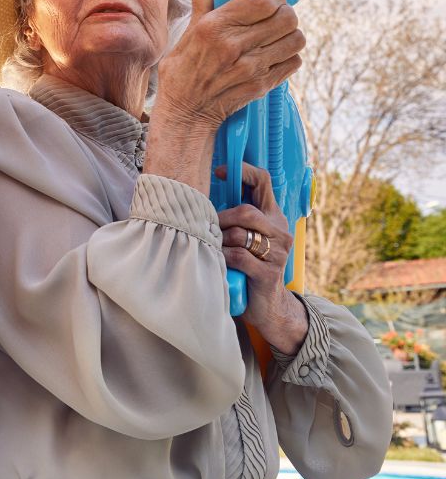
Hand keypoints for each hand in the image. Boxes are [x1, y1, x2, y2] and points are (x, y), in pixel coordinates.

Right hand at [154, 0, 303, 135]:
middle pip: (287, 18)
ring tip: (276, 36)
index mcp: (214, 28)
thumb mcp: (186, 33)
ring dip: (289, 35)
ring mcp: (251, 68)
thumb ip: (204, 2)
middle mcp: (234, 46)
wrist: (185, 114)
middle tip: (275, 16)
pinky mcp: (262, 85)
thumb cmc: (182, 72)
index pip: (264, 1)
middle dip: (285, 13)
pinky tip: (273, 56)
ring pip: (296, 39)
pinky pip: (294, 61)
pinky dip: (288, 56)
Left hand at [216, 162, 307, 354]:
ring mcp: (278, 253)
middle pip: (247, 211)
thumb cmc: (247, 266)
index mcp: (273, 217)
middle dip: (221, 219)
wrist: (268, 307)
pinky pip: (238, 257)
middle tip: (209, 229)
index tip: (218, 171)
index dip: (242, 171)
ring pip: (240, 234)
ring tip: (214, 249)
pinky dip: (223, 258)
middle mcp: (280, 231)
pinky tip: (220, 263)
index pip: (264, 181)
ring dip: (219, 241)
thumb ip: (233, 217)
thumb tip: (199, 194)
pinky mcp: (269, 273)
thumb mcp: (244, 238)